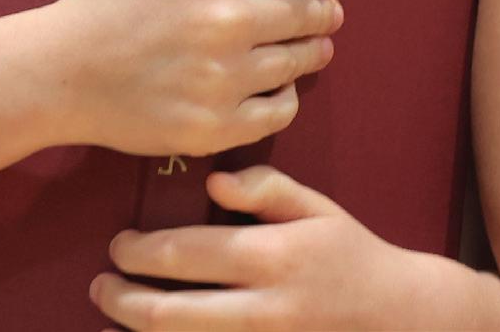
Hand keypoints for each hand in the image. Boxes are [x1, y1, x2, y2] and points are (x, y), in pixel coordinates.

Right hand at [45, 0, 343, 155]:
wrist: (54, 72)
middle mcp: (225, 20)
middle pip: (304, 13)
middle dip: (321, 12)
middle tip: (327, 15)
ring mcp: (221, 76)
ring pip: (297, 60)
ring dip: (313, 51)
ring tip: (316, 47)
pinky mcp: (213, 124)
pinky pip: (279, 111)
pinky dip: (288, 98)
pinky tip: (282, 86)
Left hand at [92, 167, 499, 330]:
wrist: (398, 317)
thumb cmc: (353, 258)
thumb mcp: (320, 211)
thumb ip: (268, 190)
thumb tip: (213, 182)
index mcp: (276, 255)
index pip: (188, 253)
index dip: (139, 251)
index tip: (120, 243)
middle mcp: (264, 307)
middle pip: (167, 312)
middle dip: (121, 297)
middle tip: (102, 283)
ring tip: (112, 316)